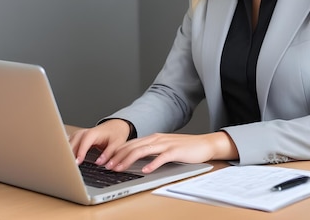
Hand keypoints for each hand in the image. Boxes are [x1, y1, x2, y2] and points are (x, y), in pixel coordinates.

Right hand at [69, 119, 131, 165]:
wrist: (114, 127)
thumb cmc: (115, 134)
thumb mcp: (116, 144)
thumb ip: (108, 153)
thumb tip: (100, 162)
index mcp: (93, 133)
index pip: (84, 141)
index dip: (80, 151)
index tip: (78, 162)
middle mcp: (84, 133)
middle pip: (73, 142)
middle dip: (70, 154)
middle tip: (69, 167)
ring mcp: (79, 135)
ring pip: (68, 143)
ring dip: (67, 154)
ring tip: (66, 166)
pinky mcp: (76, 138)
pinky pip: (68, 144)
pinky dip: (67, 152)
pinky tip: (65, 160)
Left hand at [104, 131, 237, 172]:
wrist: (204, 144)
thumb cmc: (184, 148)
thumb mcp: (163, 148)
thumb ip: (150, 152)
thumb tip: (135, 160)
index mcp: (152, 138)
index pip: (129, 144)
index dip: (116, 152)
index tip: (105, 161)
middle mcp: (156, 139)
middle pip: (132, 146)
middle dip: (117, 156)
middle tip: (106, 166)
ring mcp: (166, 144)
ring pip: (142, 150)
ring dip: (128, 160)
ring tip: (119, 168)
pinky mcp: (175, 151)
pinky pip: (161, 157)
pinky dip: (152, 164)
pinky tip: (145, 170)